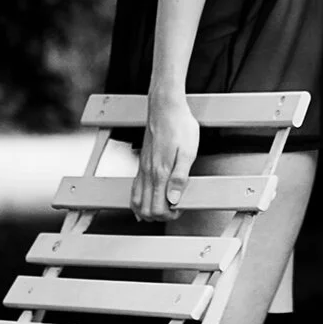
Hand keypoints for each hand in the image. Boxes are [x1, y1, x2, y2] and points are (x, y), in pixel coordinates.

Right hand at [131, 87, 199, 222]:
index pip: (158, 208)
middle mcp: (148, 172)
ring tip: (163, 208)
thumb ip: (180, 177)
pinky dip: (138, 201)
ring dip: (148, 211)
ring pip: (136, 202)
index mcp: (160, 172)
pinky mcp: (142, 163)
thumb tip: (175, 199)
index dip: (171, 215)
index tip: (181, 208)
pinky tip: (146, 202)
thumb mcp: (188, 151)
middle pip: (145, 210)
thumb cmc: (179, 125)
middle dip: (160, 216)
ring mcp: (143, 168)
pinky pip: (134, 189)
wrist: (165, 107)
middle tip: (174, 210)